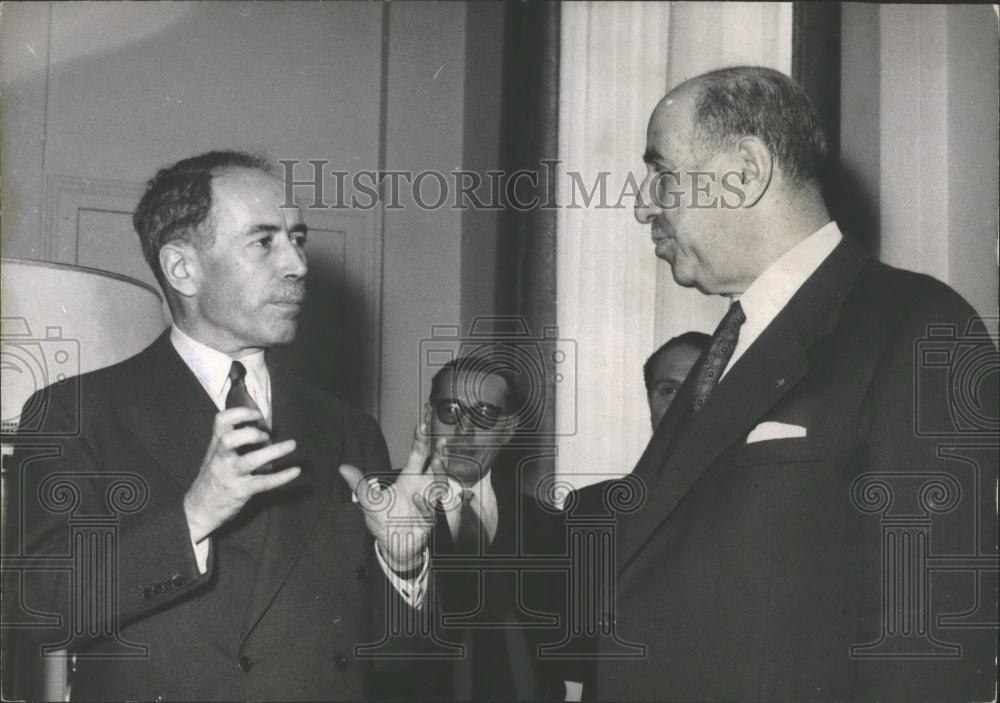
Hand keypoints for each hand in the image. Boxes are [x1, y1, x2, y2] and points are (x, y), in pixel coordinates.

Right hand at [184, 407, 299, 540]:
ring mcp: (230, 475)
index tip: (256, 414)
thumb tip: (261, 429)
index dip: (239, 413)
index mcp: (216, 446)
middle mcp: (220, 458)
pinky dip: (282, 476)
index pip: (220, 421)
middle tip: (266, 437)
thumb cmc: (213, 478)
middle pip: (230, 439)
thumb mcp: (216, 455)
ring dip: (274, 451)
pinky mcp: (241, 491)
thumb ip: (232, 442)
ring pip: (250, 461)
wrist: (199, 509)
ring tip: (291, 445)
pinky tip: (296, 471)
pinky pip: (264, 483)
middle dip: (251, 434)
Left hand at [339, 421, 447, 571]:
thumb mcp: (369, 500)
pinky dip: (424, 506)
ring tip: (437, 461)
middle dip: (440, 453)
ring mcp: (427, 503)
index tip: (422, 425)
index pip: (418, 455)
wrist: (391, 545)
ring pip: (439, 485)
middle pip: (435, 467)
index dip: (420, 440)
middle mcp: (421, 487)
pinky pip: (429, 510)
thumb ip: (359, 483)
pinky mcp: (428, 520)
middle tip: (441, 440)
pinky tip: (418, 499)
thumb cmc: (383, 519)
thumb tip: (342, 467)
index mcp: (409, 478)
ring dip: (440, 473)